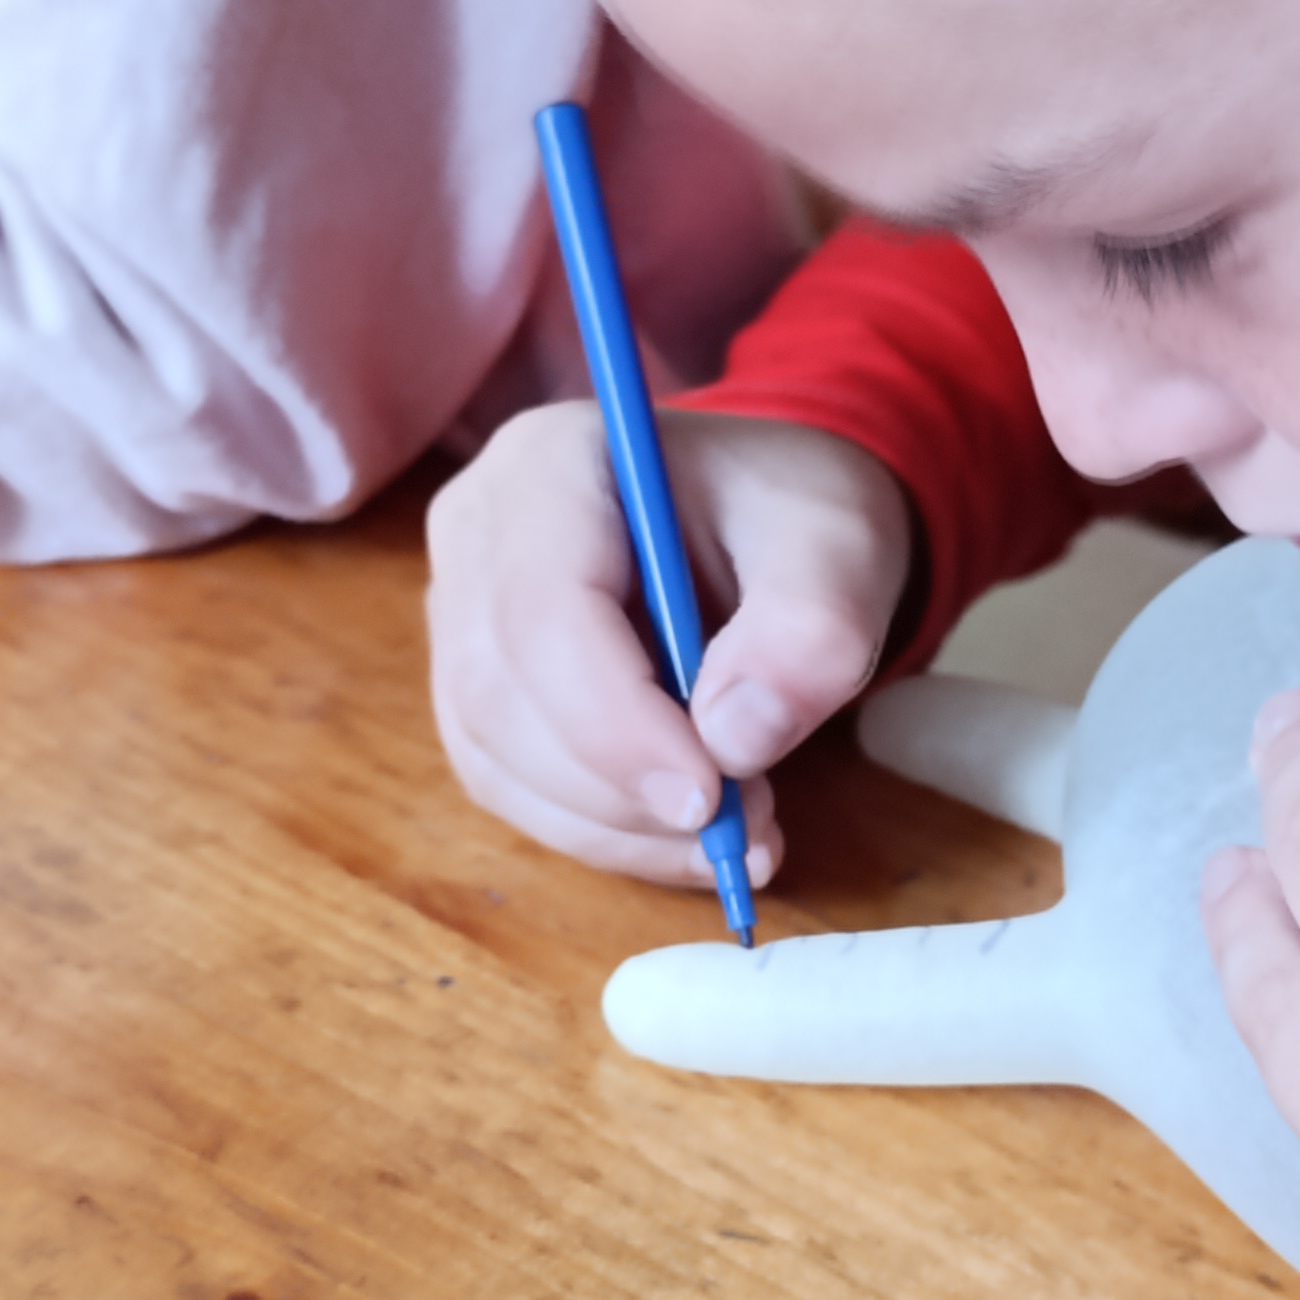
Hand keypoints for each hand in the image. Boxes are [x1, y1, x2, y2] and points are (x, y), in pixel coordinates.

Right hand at [427, 401, 914, 888]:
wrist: (767, 526)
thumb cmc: (791, 518)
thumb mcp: (839, 549)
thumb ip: (810, 629)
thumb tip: (736, 740)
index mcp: (549, 463)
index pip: (544, 611)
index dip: (616, 722)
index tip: (712, 796)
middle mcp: (476, 533)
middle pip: (504, 694)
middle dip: (622, 789)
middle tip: (746, 825)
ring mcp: (460, 615)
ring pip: (499, 757)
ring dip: (617, 826)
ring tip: (740, 830)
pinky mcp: (476, 690)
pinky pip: (512, 788)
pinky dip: (604, 834)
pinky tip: (688, 836)